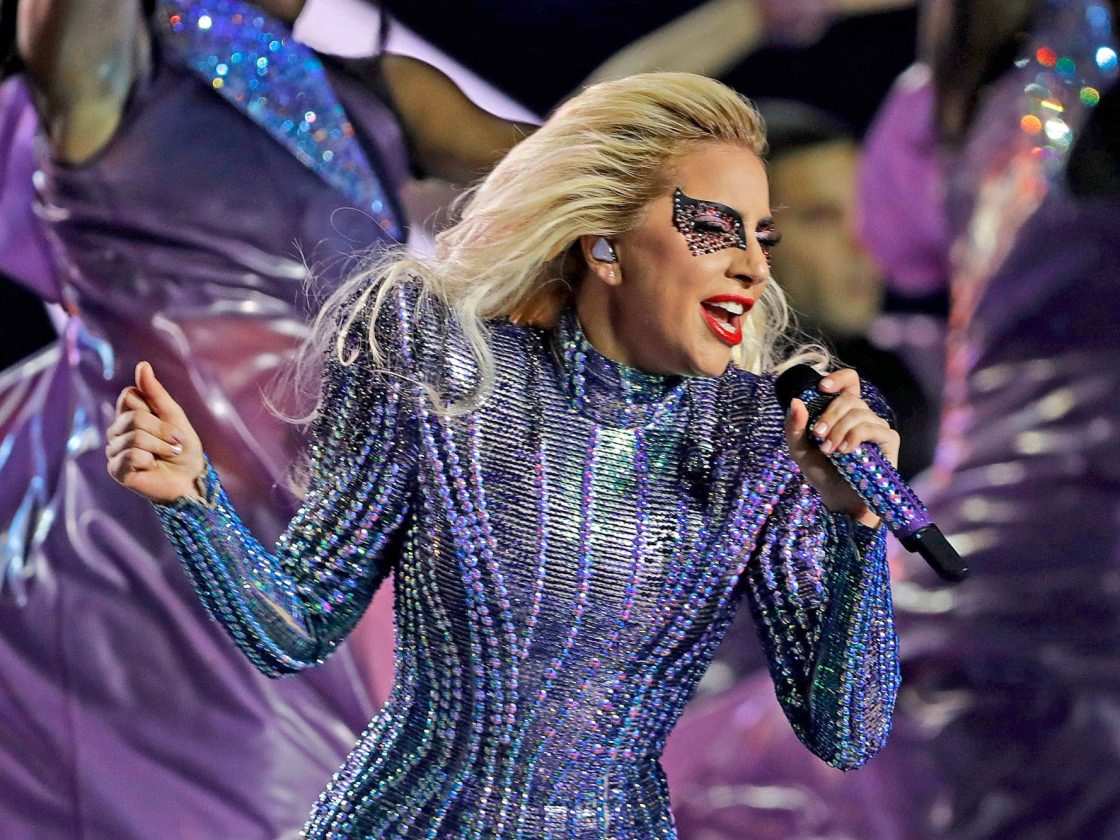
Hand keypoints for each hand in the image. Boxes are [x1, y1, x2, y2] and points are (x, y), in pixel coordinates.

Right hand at [106, 362, 204, 503]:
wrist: (192, 478)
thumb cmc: (184, 447)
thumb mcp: (174, 415)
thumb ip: (156, 392)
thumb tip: (142, 364)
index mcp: (129, 415)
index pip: (129, 395)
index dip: (153, 407)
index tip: (170, 421)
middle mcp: (117, 431)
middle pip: (134, 417)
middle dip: (163, 430)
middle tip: (175, 443)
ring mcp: (114, 450)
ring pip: (135, 436)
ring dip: (161, 446)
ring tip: (167, 455)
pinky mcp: (116, 469)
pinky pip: (131, 455)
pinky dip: (150, 460)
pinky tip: (152, 467)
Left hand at [783, 368, 899, 527]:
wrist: (839, 500)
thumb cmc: (822, 473)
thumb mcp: (799, 449)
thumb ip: (794, 427)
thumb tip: (796, 402)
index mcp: (843, 411)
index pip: (849, 381)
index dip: (838, 378)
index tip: (822, 387)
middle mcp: (862, 415)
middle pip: (849, 397)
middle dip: (829, 415)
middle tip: (818, 435)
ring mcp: (877, 426)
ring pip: (859, 412)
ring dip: (838, 430)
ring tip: (829, 450)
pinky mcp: (888, 439)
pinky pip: (871, 427)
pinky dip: (853, 437)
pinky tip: (845, 452)